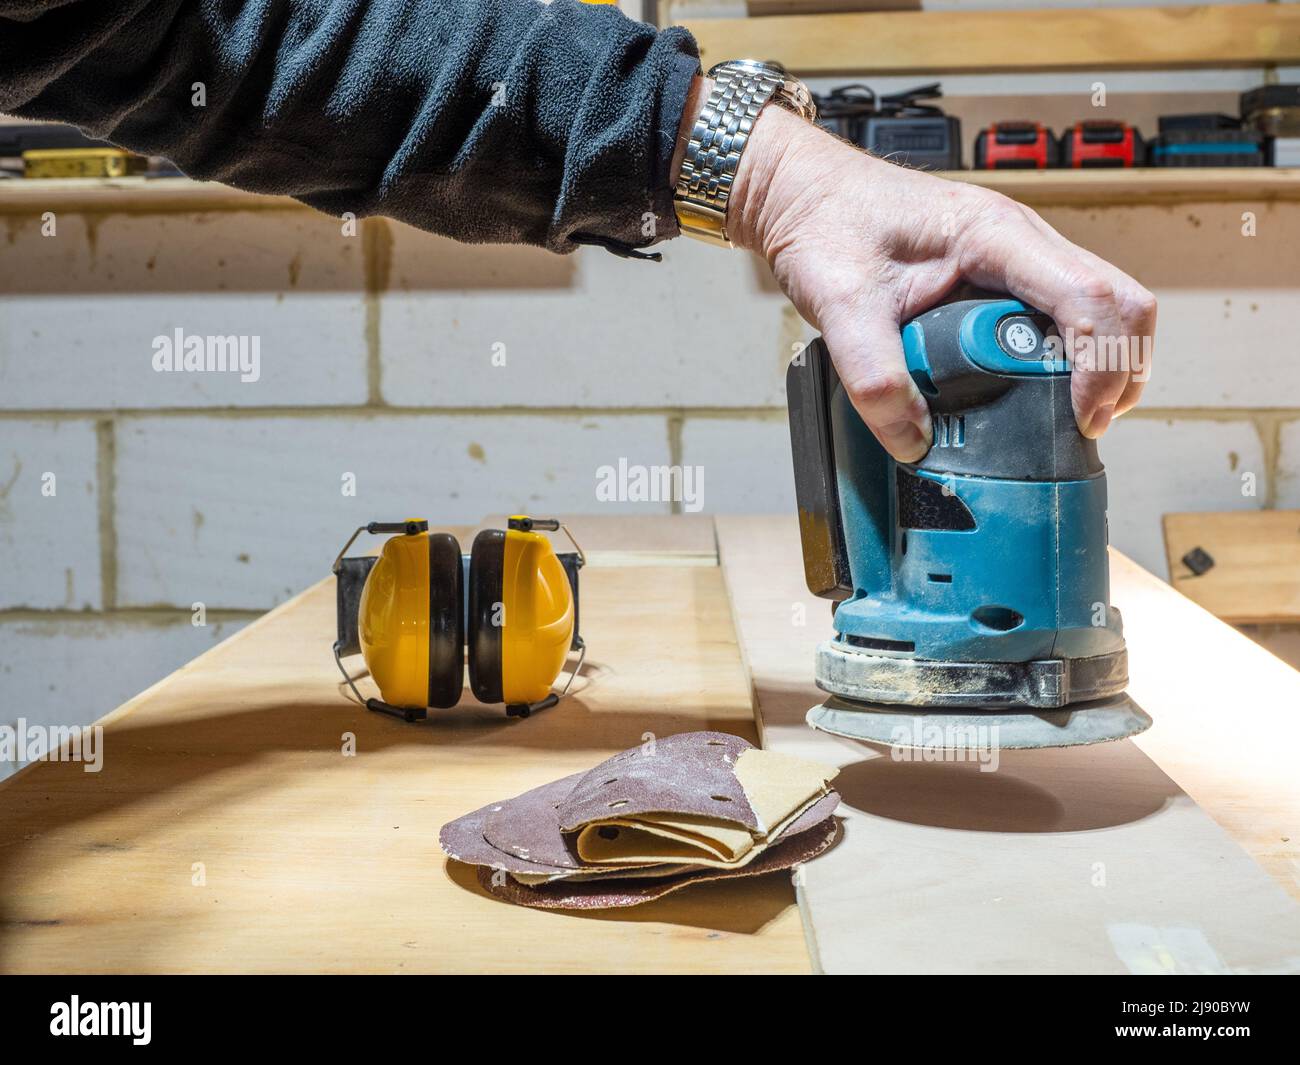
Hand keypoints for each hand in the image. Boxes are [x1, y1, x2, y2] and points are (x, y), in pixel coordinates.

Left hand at [719, 96, 1156, 461]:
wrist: (804, 194)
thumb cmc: (825, 226)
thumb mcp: (838, 307)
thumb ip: (874, 378)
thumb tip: (913, 443)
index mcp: (994, 235)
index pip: (1089, 296)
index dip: (1103, 363)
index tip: (1081, 419)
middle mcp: (1020, 238)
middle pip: (1120, 301)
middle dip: (1120, 368)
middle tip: (1085, 428)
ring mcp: (1017, 254)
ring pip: (1102, 305)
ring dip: (1104, 362)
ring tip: (1071, 418)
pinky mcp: (1002, 272)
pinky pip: (1064, 312)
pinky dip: (1073, 354)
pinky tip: (1040, 392)